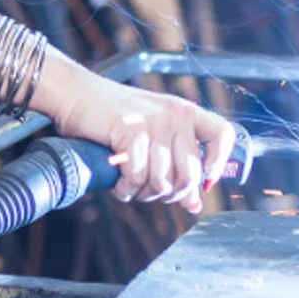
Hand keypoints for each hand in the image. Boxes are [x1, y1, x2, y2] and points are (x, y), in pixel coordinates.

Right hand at [51, 74, 234, 215]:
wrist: (76, 94)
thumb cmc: (112, 118)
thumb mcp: (151, 137)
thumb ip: (175, 166)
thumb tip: (194, 203)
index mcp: (184, 112)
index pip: (222, 134)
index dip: (218, 164)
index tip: (203, 182)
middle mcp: (174, 115)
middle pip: (190, 175)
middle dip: (168, 193)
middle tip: (148, 191)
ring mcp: (154, 122)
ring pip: (163, 182)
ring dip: (143, 193)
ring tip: (130, 184)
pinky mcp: (133, 132)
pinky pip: (138, 177)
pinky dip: (126, 188)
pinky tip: (118, 182)